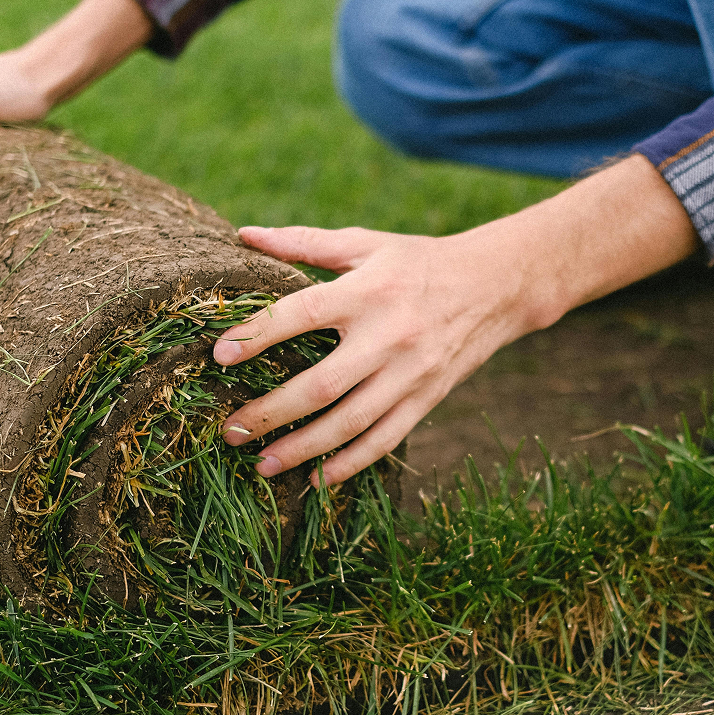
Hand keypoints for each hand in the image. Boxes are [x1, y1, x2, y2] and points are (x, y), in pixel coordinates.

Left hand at [215, 220, 557, 485]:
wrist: (495, 286)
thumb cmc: (417, 261)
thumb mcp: (365, 244)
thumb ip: (304, 242)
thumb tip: (244, 235)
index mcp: (366, 291)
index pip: (301, 314)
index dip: (258, 334)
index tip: (219, 356)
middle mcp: (388, 336)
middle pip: (320, 385)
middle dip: (270, 412)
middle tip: (230, 430)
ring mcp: (410, 374)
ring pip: (349, 423)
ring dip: (302, 448)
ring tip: (263, 464)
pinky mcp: (426, 398)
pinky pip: (385, 440)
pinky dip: (351, 464)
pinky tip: (317, 479)